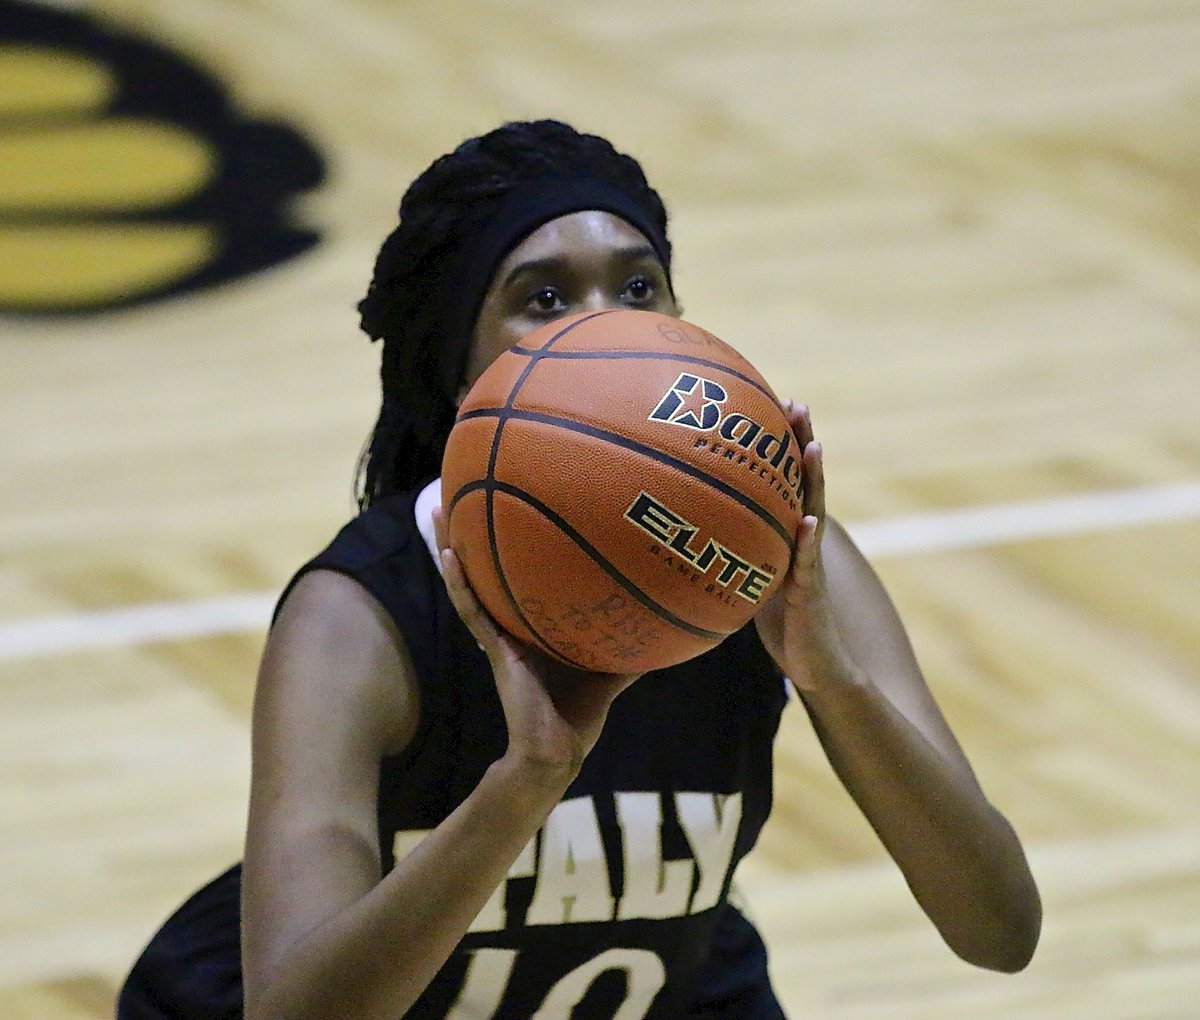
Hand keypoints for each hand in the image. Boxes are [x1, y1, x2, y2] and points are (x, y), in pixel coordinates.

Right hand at [433, 508, 639, 776]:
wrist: (558, 752)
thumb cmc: (580, 715)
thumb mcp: (612, 669)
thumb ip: (630, 643)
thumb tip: (666, 621)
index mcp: (534, 626)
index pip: (518, 578)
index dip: (510, 546)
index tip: (509, 507)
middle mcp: (511, 625)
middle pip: (487, 570)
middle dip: (474, 533)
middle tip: (463, 490)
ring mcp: (499, 636)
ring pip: (469, 583)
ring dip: (452, 547)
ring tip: (439, 508)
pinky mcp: (495, 650)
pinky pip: (473, 610)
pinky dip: (459, 583)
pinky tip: (448, 554)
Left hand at [754, 402, 852, 691]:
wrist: (816, 667)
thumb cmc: (781, 625)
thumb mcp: (751, 580)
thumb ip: (733, 552)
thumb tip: (688, 531)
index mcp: (786, 534)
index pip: (785, 481)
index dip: (782, 444)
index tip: (774, 402)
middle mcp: (803, 541)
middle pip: (804, 483)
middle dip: (803, 442)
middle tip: (799, 403)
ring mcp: (810, 564)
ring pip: (814, 513)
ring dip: (815, 480)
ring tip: (814, 446)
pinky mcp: (810, 594)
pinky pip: (809, 564)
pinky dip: (810, 541)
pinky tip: (810, 520)